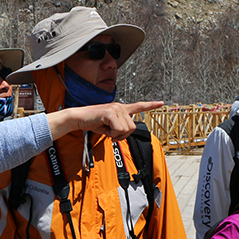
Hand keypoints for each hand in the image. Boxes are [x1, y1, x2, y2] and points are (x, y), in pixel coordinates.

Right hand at [46, 101, 163, 141]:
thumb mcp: (108, 126)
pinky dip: (111, 134)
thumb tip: (123, 134)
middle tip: (110, 133)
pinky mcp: (110, 113)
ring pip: (126, 130)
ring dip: (115, 135)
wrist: (78, 118)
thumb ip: (118, 128)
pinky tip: (104, 128)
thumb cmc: (91, 122)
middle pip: (132, 128)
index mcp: (120, 109)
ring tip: (105, 129)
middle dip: (121, 135)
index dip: (150, 105)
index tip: (161, 103)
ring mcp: (116, 109)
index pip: (138, 106)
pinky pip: (118, 130)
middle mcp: (120, 107)